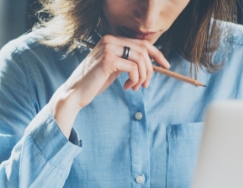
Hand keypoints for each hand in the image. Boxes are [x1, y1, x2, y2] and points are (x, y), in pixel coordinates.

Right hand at [50, 35, 169, 137]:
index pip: (142, 42)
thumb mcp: (114, 68)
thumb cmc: (95, 82)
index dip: (157, 54)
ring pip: (140, 59)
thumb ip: (128, 62)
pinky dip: (135, 79)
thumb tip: (150, 64)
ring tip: (134, 87)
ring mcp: (108, 48)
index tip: (166, 65)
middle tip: (145, 85)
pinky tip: (127, 87)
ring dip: (142, 77)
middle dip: (150, 70)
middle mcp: (110, 40)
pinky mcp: (108, 60)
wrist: (76, 93)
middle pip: (144, 50)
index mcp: (112, 39)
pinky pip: (133, 68)